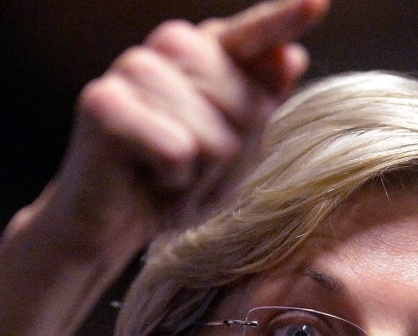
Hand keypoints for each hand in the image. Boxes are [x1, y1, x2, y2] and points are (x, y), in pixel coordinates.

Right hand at [40, 0, 328, 262]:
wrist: (103, 230)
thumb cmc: (168, 187)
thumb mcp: (228, 151)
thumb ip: (257, 104)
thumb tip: (291, 56)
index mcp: (197, 54)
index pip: (249, 36)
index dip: (281, 20)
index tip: (316, 3)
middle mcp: (162, 51)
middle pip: (239, 100)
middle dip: (226, 151)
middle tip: (188, 172)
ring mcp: (128, 70)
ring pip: (209, 132)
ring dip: (197, 174)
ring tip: (164, 178)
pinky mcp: (101, 103)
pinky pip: (176, 150)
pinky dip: (171, 181)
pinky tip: (143, 180)